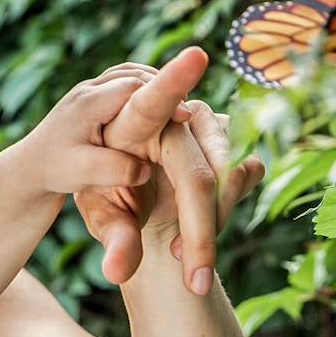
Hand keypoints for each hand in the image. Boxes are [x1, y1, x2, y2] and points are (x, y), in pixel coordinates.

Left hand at [79, 47, 263, 293]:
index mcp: (131, 117)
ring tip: (183, 258)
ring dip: (211, 224)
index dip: (174, 80)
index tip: (196, 56)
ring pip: (227, 176)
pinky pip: (239, 176)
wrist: (114, 172)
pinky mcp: (221, 137)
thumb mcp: (96, 209)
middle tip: (193, 280)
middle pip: (199, 172)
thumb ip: (112, 236)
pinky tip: (195, 238)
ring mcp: (203, 123)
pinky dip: (222, 211)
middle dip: (201, 230)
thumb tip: (119, 271)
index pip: (154, 99)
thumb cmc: (96, 183)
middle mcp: (174, 115)